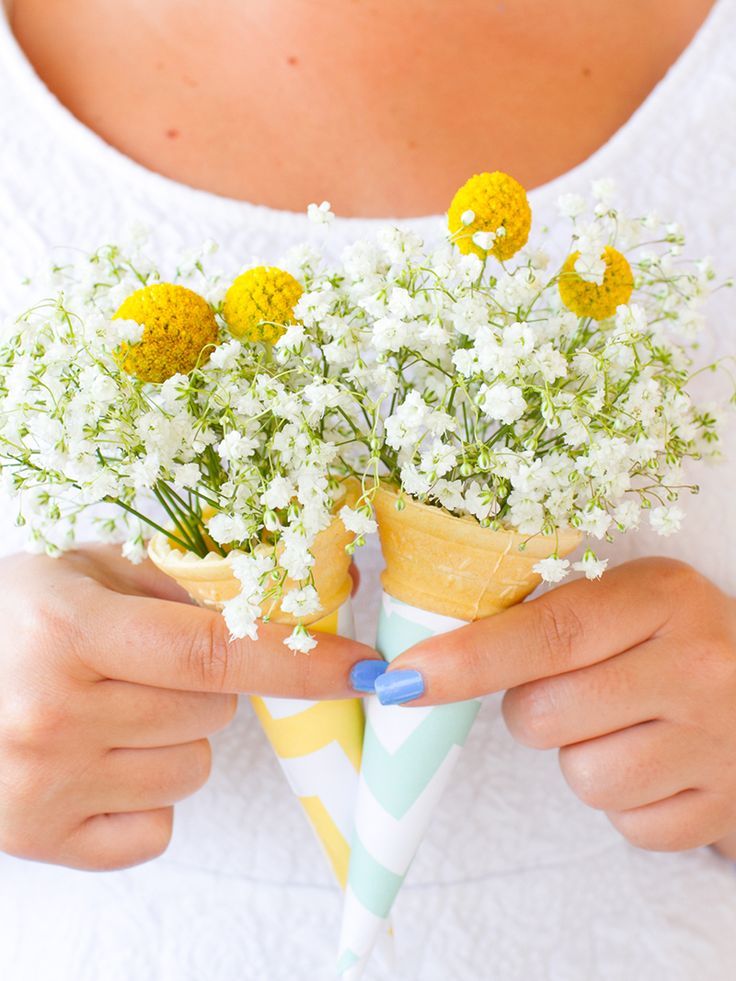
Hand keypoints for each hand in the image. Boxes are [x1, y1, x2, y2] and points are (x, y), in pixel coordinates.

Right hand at [0, 546, 376, 870]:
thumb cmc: (9, 621)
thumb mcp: (80, 573)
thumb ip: (174, 581)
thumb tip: (285, 602)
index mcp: (68, 634)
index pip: (216, 652)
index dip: (300, 661)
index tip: (363, 669)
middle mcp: (54, 716)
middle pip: (214, 712)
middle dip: (203, 685)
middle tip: (144, 666)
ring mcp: (44, 788)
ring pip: (194, 769)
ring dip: (175, 738)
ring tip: (113, 710)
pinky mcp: (39, 840)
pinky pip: (157, 828)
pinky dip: (145, 797)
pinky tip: (98, 760)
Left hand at [379, 558, 735, 852]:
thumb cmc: (671, 637)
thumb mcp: (624, 599)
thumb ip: (546, 617)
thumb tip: (427, 659)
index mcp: (663, 595)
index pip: (547, 632)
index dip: (467, 660)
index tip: (402, 678)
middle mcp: (698, 665)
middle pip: (544, 715)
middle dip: (531, 709)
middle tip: (571, 689)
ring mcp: (716, 742)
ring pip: (581, 778)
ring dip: (579, 756)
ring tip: (621, 723)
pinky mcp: (721, 806)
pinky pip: (626, 823)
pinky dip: (623, 799)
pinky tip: (653, 759)